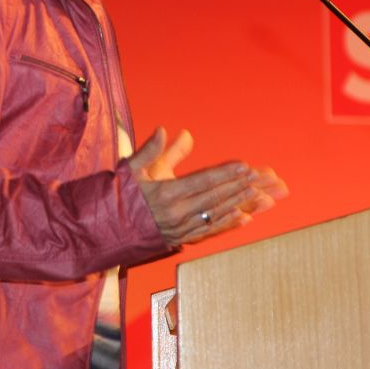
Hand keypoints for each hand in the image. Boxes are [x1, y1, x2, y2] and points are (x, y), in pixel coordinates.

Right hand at [132, 127, 287, 246]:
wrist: (105, 230)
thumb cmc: (118, 197)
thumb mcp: (131, 169)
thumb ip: (151, 150)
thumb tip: (166, 130)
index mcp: (166, 193)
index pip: (203, 181)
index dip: (226, 173)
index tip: (245, 166)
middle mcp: (177, 212)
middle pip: (216, 197)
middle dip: (241, 187)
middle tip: (262, 178)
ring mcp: (181, 228)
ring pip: (218, 215)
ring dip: (242, 205)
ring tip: (264, 197)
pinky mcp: (181, 238)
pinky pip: (210, 231)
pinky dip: (228, 224)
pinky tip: (245, 218)